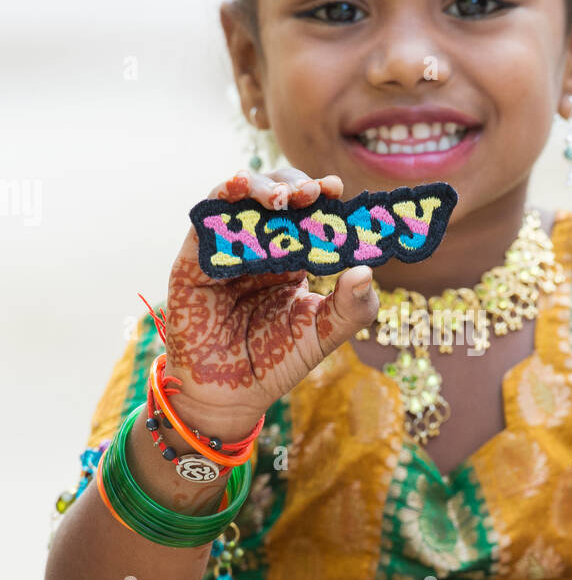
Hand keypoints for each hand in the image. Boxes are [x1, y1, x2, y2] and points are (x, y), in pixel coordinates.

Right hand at [161, 165, 378, 432]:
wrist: (231, 394)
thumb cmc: (276, 361)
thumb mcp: (323, 334)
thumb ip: (351, 307)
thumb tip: (367, 271)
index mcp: (292, 257)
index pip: (308, 213)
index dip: (321, 195)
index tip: (336, 189)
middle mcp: (258, 245)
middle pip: (276, 195)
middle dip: (295, 185)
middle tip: (314, 192)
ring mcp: (226, 248)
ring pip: (241, 197)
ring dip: (262, 186)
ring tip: (283, 198)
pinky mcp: (195, 258)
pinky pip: (206, 218)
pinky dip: (222, 197)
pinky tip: (238, 188)